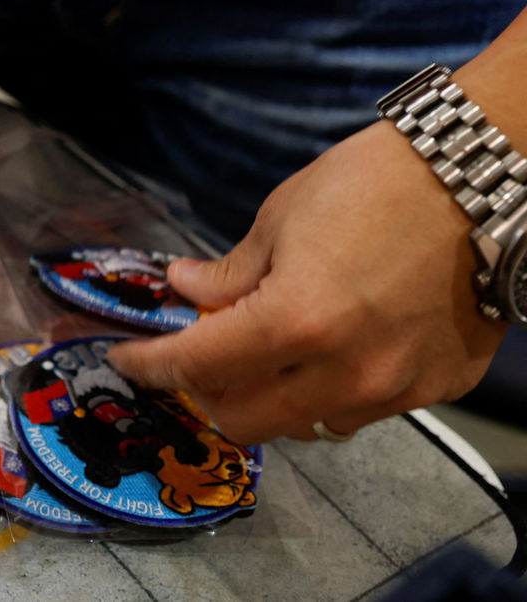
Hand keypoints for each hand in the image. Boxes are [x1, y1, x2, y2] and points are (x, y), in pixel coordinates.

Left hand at [109, 120, 507, 444]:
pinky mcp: (437, 388)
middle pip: (245, 421)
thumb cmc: (373, 185)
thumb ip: (229, 273)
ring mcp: (396, 389)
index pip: (197, 366)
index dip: (151, 366)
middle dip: (205, 394)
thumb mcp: (280, 219)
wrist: (478, 181)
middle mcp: (345, 372)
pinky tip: (329, 349)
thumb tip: (187, 292)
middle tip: (193, 359)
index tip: (127, 360)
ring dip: (271, 397)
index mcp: (295, 323)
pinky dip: (329, 389)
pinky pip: (363, 410)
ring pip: (305, 423)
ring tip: (264, 351)